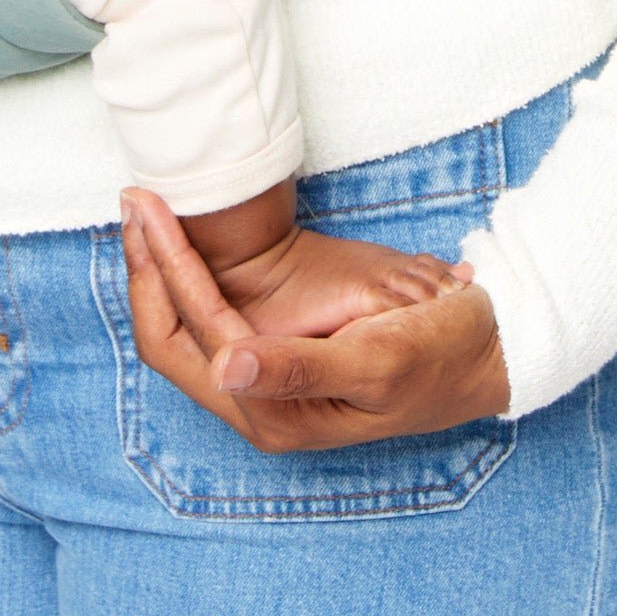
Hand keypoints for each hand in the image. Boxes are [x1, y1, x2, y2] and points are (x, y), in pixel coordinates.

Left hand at [121, 188, 512, 451]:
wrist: (484, 354)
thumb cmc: (438, 354)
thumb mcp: (377, 358)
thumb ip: (300, 368)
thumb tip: (227, 367)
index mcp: (277, 414)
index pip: (197, 332)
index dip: (167, 267)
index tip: (148, 206)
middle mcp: (260, 409)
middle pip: (170, 341)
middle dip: (145, 270)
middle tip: (132, 201)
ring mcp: (266, 389)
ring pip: (184, 334)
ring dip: (159, 274)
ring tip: (144, 214)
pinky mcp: (278, 366)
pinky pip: (210, 326)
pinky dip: (187, 282)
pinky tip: (181, 246)